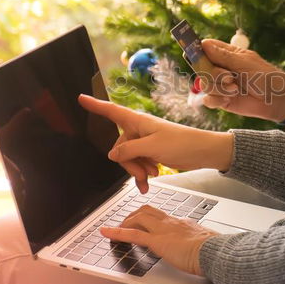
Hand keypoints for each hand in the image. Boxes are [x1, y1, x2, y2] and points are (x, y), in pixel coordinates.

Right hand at [77, 95, 233, 192]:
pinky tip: (146, 186)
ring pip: (129, 158)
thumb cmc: (182, 144)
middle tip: (146, 172)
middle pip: (120, 147)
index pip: (112, 112)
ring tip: (152, 175)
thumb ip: (128, 150)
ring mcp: (146, 142)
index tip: (81, 98)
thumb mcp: (151, 148)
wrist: (203, 152)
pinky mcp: (153, 152)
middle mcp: (140, 130)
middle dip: (129, 162)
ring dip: (137, 170)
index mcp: (138, 122)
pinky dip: (142, 175)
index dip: (95, 105)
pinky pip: (139, 164)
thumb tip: (112, 155)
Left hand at [100, 205, 218, 275]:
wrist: (215, 251)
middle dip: (134, 215)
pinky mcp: (157, 241)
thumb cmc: (213, 248)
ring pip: (139, 218)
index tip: (144, 221)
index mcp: (182, 223)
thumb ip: (197, 241)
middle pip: (147, 211)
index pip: (161, 216)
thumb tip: (200, 246)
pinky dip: (117, 232)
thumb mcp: (204, 241)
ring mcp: (163, 230)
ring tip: (115, 228)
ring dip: (125, 222)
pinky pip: (133, 234)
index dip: (149, 217)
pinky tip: (107, 233)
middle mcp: (171, 223)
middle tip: (125, 222)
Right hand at [200, 39, 284, 122]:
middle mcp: (220, 68)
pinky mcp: (221, 99)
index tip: (192, 52)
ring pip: (204, 84)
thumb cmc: (266, 76)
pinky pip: (208, 99)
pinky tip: (229, 99)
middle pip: (201, 67)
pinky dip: (216, 99)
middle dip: (213, 73)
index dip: (197, 50)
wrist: (277, 99)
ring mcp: (220, 84)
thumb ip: (223, 56)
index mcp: (226, 54)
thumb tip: (203, 44)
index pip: (205, 47)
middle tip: (229, 77)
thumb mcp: (245, 64)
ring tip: (235, 89)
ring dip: (218, 88)